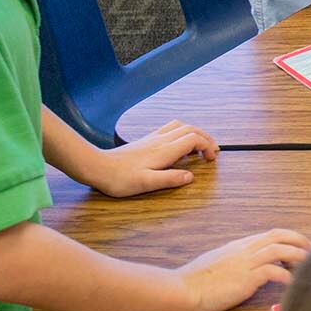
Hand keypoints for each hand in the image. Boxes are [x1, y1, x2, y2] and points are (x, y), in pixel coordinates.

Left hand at [82, 121, 218, 197]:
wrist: (97, 166)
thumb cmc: (119, 178)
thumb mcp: (146, 183)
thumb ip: (169, 179)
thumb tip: (190, 176)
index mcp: (164, 150)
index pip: (193, 139)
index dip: (207, 146)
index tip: (211, 159)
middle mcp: (160, 140)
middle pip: (190, 129)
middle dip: (206, 137)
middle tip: (212, 151)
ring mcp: (152, 138)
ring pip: (180, 126)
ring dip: (194, 133)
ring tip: (199, 146)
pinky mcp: (146, 140)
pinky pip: (170, 129)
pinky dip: (181, 133)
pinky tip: (178, 146)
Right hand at [175, 228, 310, 310]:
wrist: (182, 289)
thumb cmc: (195, 281)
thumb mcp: (218, 264)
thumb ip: (235, 262)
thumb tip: (248, 267)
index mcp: (239, 246)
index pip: (271, 234)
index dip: (290, 238)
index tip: (301, 246)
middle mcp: (245, 250)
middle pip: (280, 237)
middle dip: (300, 242)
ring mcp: (245, 263)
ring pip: (280, 251)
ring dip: (298, 256)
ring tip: (309, 265)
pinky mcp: (246, 278)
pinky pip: (273, 272)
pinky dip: (287, 276)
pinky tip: (293, 284)